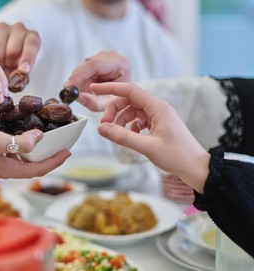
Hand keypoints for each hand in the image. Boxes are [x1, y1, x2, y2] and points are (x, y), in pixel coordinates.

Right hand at [0, 22, 40, 76]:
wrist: (2, 51)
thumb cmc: (16, 64)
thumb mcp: (22, 71)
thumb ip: (20, 77)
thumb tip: (13, 81)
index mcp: (32, 37)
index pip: (31, 45)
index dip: (28, 58)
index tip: (24, 70)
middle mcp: (18, 28)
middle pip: (11, 52)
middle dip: (8, 66)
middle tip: (6, 71)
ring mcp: (1, 27)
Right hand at [0, 123, 70, 178]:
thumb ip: (20, 142)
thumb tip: (40, 137)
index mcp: (7, 170)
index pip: (38, 169)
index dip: (55, 161)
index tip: (68, 151)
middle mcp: (3, 171)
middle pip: (32, 167)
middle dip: (48, 158)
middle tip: (60, 146)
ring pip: (22, 162)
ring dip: (35, 154)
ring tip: (46, 142)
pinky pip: (11, 156)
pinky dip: (21, 149)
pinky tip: (22, 138)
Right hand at [64, 51, 131, 111]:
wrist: (126, 93)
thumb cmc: (121, 97)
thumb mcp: (108, 103)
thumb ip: (93, 102)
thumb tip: (77, 96)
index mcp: (120, 63)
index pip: (94, 65)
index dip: (79, 75)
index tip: (68, 86)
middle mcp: (112, 56)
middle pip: (86, 65)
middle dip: (76, 80)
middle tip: (69, 93)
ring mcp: (104, 55)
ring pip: (83, 67)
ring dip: (78, 80)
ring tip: (82, 92)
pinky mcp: (97, 58)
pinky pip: (83, 68)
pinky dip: (80, 79)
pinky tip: (85, 87)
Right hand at [91, 82, 209, 192]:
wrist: (196, 168)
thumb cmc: (178, 156)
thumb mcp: (147, 147)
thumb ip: (123, 137)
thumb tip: (101, 129)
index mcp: (157, 107)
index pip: (129, 90)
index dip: (110, 88)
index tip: (94, 88)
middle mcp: (158, 108)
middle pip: (128, 100)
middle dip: (113, 111)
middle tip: (104, 126)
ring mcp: (158, 116)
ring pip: (132, 111)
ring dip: (120, 120)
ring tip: (115, 134)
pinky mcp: (158, 125)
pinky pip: (138, 119)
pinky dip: (129, 126)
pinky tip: (129, 137)